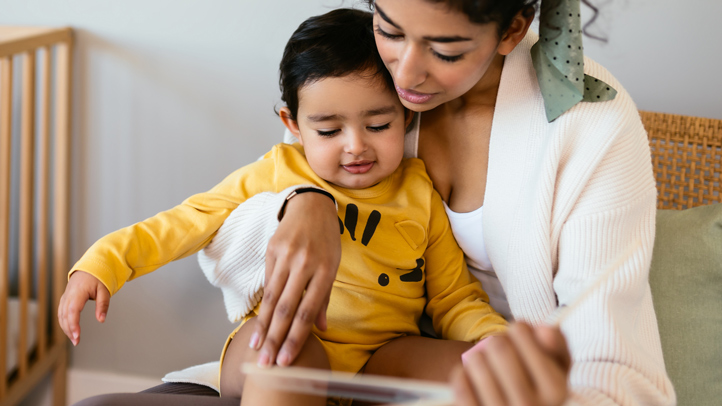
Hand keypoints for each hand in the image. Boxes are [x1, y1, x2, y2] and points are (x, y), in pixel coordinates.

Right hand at [57, 270, 110, 345]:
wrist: (90, 267)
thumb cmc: (98, 277)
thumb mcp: (104, 290)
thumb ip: (103, 305)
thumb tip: (101, 320)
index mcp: (78, 292)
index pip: (73, 311)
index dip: (73, 324)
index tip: (77, 335)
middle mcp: (68, 295)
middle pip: (65, 315)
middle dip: (69, 330)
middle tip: (76, 341)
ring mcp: (65, 297)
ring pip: (61, 315)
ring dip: (66, 328)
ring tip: (74, 339)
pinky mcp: (65, 299)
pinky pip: (61, 312)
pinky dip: (64, 322)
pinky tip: (69, 330)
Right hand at [250, 191, 340, 366]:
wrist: (311, 207)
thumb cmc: (326, 240)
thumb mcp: (333, 265)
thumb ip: (324, 298)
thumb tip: (321, 328)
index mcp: (325, 270)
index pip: (307, 311)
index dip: (295, 338)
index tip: (285, 360)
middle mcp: (305, 264)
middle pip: (287, 308)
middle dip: (275, 339)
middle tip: (266, 364)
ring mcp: (286, 256)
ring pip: (273, 298)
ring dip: (263, 327)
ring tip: (256, 349)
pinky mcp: (271, 250)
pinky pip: (268, 282)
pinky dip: (264, 305)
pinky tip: (259, 323)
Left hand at [451, 322, 570, 405]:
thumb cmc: (536, 379)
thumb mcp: (556, 363)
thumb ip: (556, 342)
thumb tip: (543, 331)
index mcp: (556, 390)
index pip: (523, 334)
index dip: (518, 329)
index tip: (519, 338)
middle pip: (498, 345)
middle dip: (496, 341)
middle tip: (500, 351)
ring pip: (477, 362)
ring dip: (478, 357)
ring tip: (486, 365)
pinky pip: (460, 382)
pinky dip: (463, 374)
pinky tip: (473, 378)